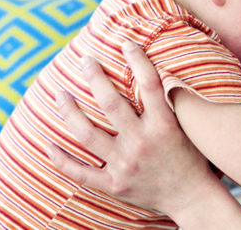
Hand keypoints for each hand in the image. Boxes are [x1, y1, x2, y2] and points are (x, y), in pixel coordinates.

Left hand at [45, 41, 212, 214]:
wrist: (191, 197)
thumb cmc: (192, 158)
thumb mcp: (188, 128)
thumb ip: (173, 103)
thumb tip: (158, 71)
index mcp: (164, 127)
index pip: (149, 84)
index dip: (137, 59)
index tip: (125, 42)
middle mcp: (142, 144)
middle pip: (110, 104)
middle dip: (94, 76)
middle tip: (85, 60)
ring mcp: (125, 165)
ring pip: (87, 134)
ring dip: (69, 111)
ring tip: (60, 93)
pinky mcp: (114, 185)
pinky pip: (80, 173)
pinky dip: (61, 159)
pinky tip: (48, 144)